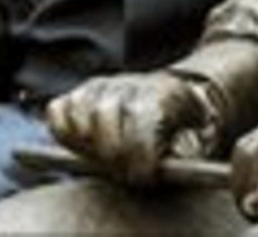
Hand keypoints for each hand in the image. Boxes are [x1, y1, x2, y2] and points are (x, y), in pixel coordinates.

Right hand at [46, 71, 220, 184]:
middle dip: (114, 152)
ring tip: (108, 156)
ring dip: (90, 142)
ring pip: (80, 113)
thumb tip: (189, 162)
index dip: (140, 156)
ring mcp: (103, 86)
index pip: (141, 122)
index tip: (144, 174)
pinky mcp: (82, 92)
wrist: (175, 95)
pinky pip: (59, 111)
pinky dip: (66, 130)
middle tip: (125, 170)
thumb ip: (188, 153)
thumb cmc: (183, 126)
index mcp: (162, 93)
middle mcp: (129, 84)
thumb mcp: (197, 137)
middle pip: (104, 117)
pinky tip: (87, 142)